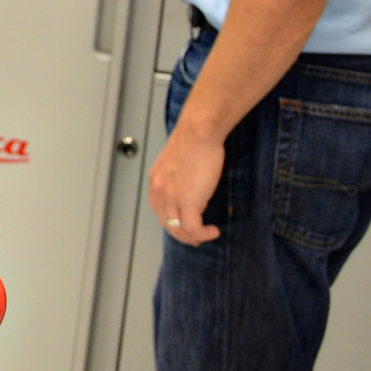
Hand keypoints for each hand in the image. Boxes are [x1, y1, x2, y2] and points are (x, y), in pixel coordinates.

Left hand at [149, 125, 224, 245]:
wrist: (199, 133)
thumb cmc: (194, 140)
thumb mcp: (177, 160)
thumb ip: (177, 174)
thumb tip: (188, 184)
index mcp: (156, 180)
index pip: (158, 210)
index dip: (171, 221)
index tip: (184, 226)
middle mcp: (160, 191)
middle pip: (167, 223)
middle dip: (181, 234)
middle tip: (196, 237)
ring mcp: (172, 197)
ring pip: (179, 229)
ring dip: (193, 237)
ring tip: (206, 235)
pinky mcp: (189, 201)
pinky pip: (193, 228)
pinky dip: (204, 234)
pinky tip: (214, 231)